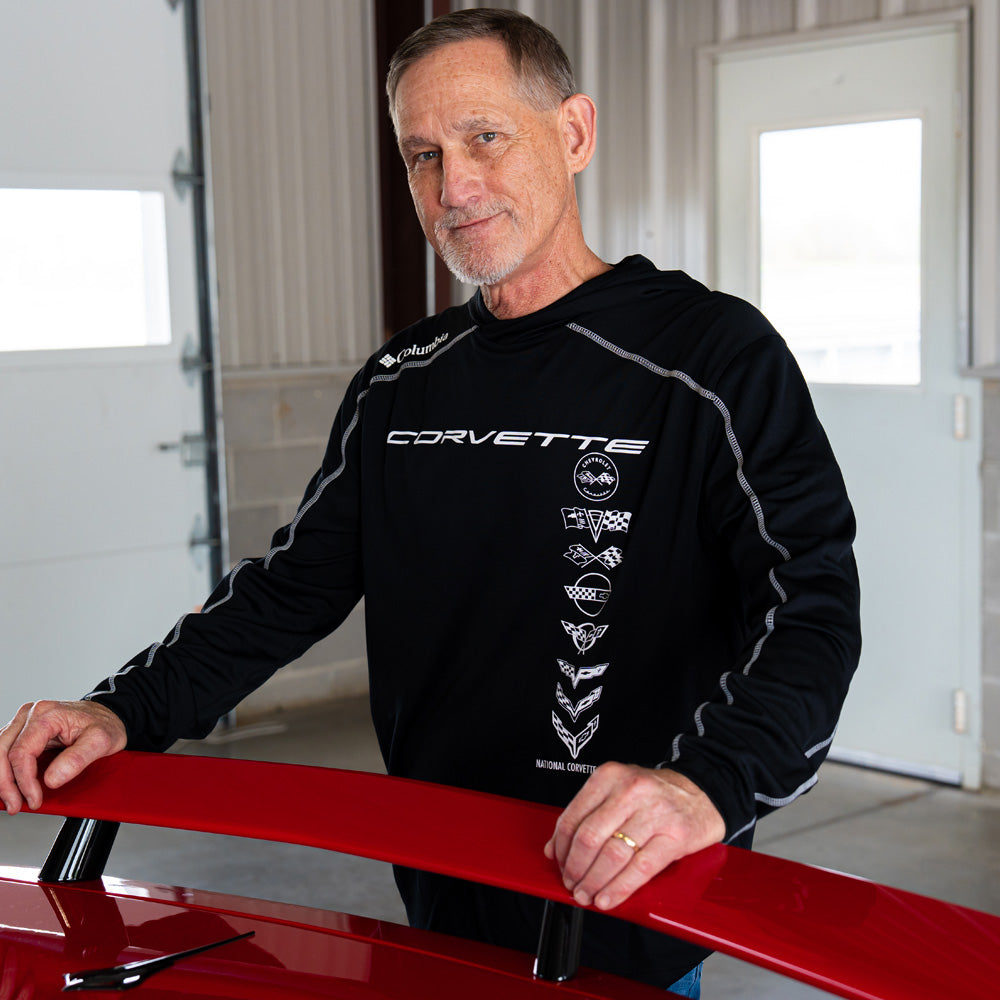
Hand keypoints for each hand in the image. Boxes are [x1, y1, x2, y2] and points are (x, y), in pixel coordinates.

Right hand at [0, 700, 125, 814]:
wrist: (108, 716)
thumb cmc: (105, 724)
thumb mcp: (102, 741)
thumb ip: (77, 759)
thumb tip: (51, 779)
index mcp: (47, 715)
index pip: (22, 752)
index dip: (24, 781)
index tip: (35, 799)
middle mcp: (31, 715)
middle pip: (2, 752)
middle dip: (5, 784)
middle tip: (16, 805)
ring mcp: (25, 722)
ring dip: (3, 779)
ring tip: (13, 800)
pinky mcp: (23, 731)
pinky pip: (5, 751)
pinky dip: (6, 771)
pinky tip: (12, 786)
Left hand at [543, 761, 724, 910]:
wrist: (703, 792)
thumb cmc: (656, 795)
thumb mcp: (618, 791)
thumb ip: (587, 814)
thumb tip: (555, 848)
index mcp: (610, 776)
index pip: (573, 816)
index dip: (561, 847)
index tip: (558, 863)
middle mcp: (630, 790)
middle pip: (589, 838)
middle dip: (575, 868)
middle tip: (571, 884)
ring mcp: (655, 813)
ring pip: (612, 855)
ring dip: (594, 882)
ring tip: (586, 895)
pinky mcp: (675, 836)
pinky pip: (640, 869)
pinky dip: (619, 888)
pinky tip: (607, 898)